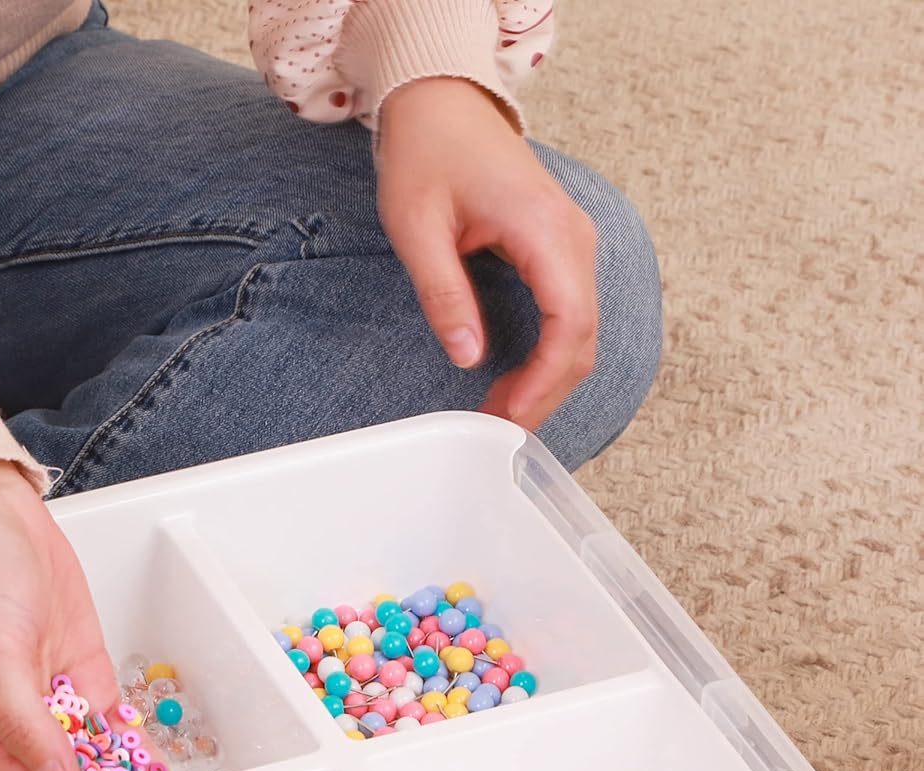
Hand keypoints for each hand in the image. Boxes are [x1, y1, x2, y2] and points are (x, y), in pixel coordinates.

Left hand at [377, 77, 598, 430]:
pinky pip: (571, 316)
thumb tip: (469, 356)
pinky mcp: (561, 252)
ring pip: (582, 333)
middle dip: (545, 394)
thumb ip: (444, 294)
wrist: (443, 106)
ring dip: (547, 381)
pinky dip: (549, 357)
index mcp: (544, 229)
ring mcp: (573, 244)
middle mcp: (573, 238)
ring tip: (500, 414)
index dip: (544, 380)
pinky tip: (516, 381)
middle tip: (497, 432)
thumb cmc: (427, 156)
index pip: (570, 322)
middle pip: (583, 338)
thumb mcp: (417, 228)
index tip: (508, 417)